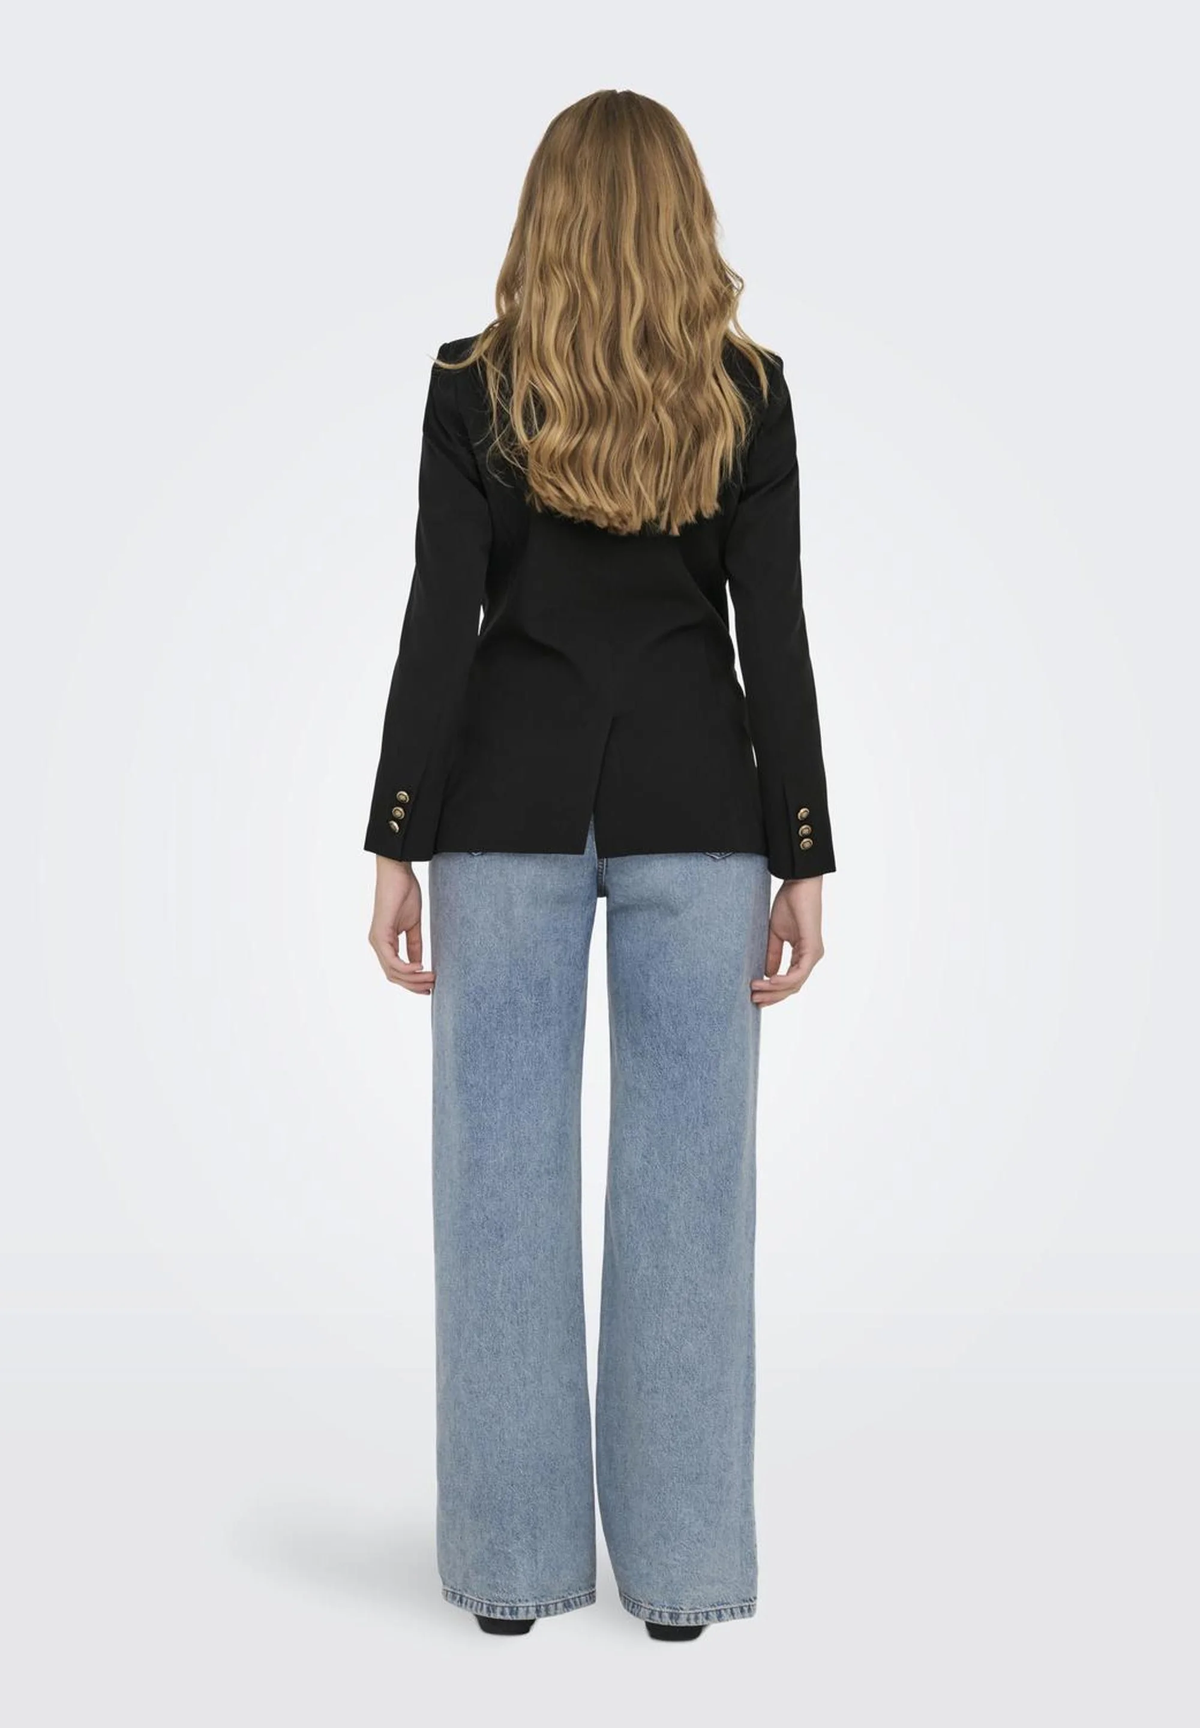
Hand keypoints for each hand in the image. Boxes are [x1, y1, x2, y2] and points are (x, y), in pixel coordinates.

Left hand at [368, 856, 435, 992]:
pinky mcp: (380, 934)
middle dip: (413, 985)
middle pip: (393, 976)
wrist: (397, 872)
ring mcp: (377, 940)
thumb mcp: (413, 925)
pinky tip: (421, 967)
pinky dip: (407, 968)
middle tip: (433, 986)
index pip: (395, 971)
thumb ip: (414, 945)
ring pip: (392, 972)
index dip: (411, 982)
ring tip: (431, 978)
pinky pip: (392, 960)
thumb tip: (418, 965)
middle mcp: (377, 944)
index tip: (429, 986)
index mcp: (385, 942)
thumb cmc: (404, 893)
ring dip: (413, 979)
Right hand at [751, 876, 825, 1006]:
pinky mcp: (812, 949)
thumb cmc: (789, 904)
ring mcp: (814, 955)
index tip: (754, 995)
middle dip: (772, 996)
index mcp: (804, 955)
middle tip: (753, 1000)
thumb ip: (773, 954)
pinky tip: (768, 981)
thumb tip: (766, 975)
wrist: (799, 885)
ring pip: (795, 984)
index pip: (790, 982)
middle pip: (793, 987)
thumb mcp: (776, 934)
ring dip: (774, 990)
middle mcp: (811, 958)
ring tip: (755, 991)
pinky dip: (783, 980)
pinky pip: (799, 973)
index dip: (773, 992)